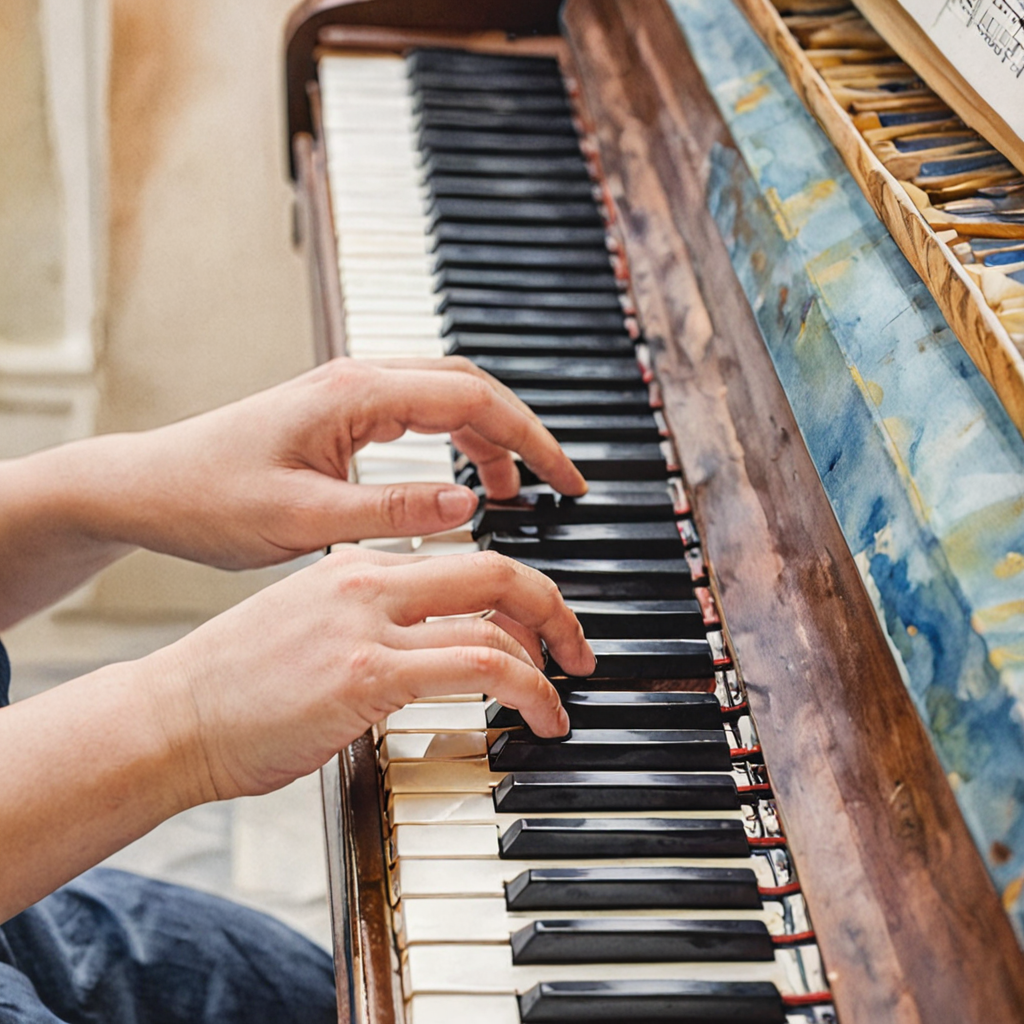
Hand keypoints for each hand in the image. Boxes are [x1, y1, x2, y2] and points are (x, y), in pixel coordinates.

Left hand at [80, 357, 586, 569]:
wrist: (149, 487)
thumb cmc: (209, 500)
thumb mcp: (305, 519)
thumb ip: (392, 509)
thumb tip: (471, 503)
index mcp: (354, 395)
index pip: (471, 399)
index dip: (529, 438)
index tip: (566, 479)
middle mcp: (357, 382)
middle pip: (470, 388)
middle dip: (522, 433)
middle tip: (561, 482)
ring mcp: (350, 394)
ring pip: (447, 399)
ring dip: (490, 440)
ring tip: (518, 493)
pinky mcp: (342, 415)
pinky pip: (420, 416)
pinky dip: (455, 444)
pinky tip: (465, 483)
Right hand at [149, 547, 594, 801]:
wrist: (170, 718)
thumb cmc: (231, 687)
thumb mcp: (304, 627)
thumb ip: (362, 620)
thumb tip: (414, 642)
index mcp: (354, 566)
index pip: (459, 561)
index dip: (513, 593)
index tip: (535, 624)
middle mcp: (367, 581)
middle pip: (494, 569)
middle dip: (552, 606)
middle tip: (577, 645)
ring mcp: (367, 624)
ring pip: (495, 615)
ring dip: (548, 655)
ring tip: (563, 693)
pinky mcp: (367, 674)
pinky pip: (477, 666)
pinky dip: (527, 688)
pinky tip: (540, 715)